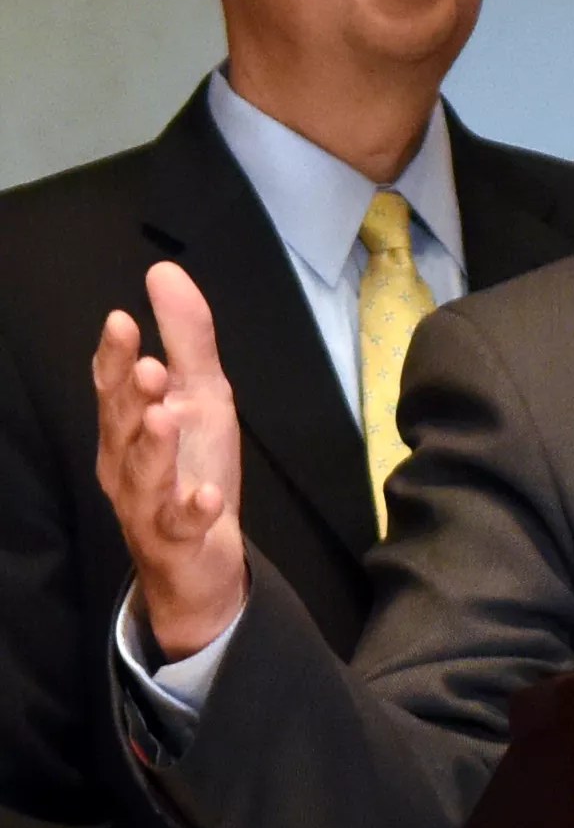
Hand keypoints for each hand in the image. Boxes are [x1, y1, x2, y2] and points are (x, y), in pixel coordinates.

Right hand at [95, 262, 246, 659]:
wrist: (202, 556)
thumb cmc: (193, 467)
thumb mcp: (201, 394)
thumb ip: (185, 338)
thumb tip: (162, 271)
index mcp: (129, 426)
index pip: (113, 386)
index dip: (114, 357)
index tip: (120, 319)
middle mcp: (126, 465)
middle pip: (121, 428)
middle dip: (130, 398)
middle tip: (146, 366)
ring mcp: (148, 506)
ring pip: (143, 477)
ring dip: (154, 448)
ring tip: (166, 418)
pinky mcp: (178, 540)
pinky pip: (181, 526)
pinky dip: (193, 510)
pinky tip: (206, 495)